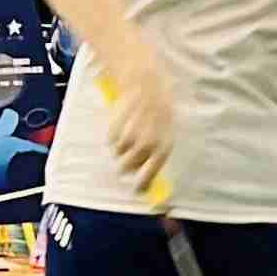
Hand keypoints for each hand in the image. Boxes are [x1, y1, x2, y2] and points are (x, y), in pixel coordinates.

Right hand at [102, 58, 176, 193]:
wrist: (146, 85)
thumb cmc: (159, 109)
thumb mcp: (165, 132)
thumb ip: (157, 152)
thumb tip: (147, 173)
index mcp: (163, 148)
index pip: (149, 176)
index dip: (142, 185)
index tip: (137, 190)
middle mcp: (147, 146)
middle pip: (129, 168)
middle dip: (128, 165)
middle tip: (129, 156)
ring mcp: (130, 138)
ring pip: (119, 154)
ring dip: (121, 148)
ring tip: (129, 133)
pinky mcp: (116, 130)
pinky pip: (111, 142)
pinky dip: (114, 137)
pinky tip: (123, 125)